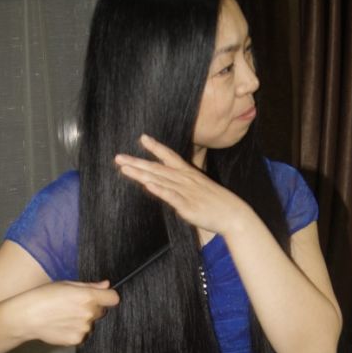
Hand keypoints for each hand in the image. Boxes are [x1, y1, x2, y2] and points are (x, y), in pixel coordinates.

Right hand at [16, 280, 118, 346]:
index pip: (113, 298)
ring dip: (83, 321)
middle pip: (101, 311)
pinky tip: (62, 326)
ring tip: (64, 317)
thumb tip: (106, 285)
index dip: (107, 297)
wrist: (26, 316)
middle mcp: (89, 313)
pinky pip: (82, 335)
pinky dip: (75, 331)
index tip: (101, 297)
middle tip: (73, 306)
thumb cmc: (43, 296)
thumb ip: (89, 286)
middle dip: (92, 308)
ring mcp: (84, 328)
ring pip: (91, 324)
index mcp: (88, 296)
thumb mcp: (66, 284)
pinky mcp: (77, 340)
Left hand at [115, 134, 249, 237]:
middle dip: (137, 162)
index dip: (156, 147)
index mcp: (188, 174)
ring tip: (125, 168)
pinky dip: (159, 190)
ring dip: (142, 173)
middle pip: (157, 168)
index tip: (142, 138)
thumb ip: (184, 184)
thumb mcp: (200, 187)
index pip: (169, 156)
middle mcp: (184, 180)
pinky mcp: (187, 206)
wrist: (233, 214)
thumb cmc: (216, 202)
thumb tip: (173, 183)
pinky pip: (171, 196)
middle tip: (118, 157)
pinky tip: (147, 185)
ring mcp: (185, 192)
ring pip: (160, 180)